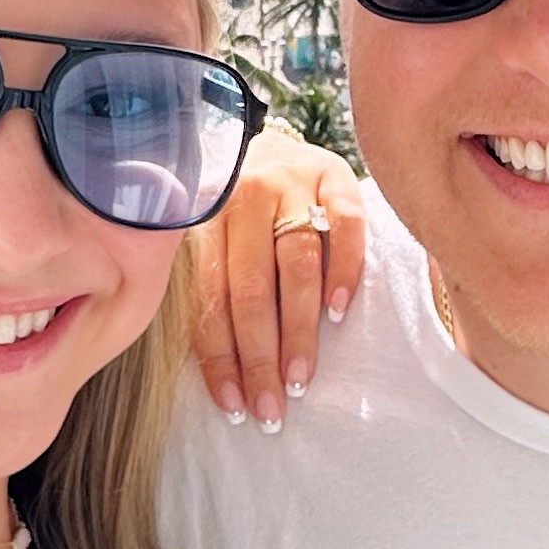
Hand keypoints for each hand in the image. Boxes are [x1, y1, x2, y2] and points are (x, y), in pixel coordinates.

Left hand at [188, 132, 366, 428]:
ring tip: (300, 378)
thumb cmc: (235, 211)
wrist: (272, 141)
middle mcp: (245, 195)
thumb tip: (213, 373)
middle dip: (261, 356)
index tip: (235, 405)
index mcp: (203, 216)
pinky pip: (345, 226)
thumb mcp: (208, 235)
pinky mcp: (336, 174)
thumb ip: (207, 285)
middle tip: (272, 407)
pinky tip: (338, 312)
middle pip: (253, 288)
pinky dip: (343, 270)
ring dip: (299, 328)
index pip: (212, 298)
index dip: (222, 357)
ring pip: (296, 264)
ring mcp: (293, 181)